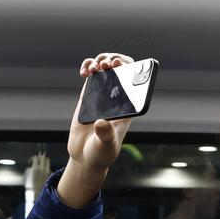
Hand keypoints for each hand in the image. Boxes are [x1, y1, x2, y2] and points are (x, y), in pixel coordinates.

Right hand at [57, 53, 134, 207]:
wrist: (85, 158)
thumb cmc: (101, 153)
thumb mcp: (105, 146)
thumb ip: (105, 135)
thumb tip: (101, 122)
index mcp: (127, 108)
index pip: (135, 82)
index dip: (131, 69)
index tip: (120, 66)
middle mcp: (117, 99)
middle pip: (121, 70)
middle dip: (114, 60)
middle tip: (107, 64)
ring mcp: (102, 96)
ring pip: (105, 69)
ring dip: (100, 61)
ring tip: (95, 67)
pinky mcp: (88, 97)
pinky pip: (91, 77)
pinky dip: (88, 68)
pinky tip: (84, 72)